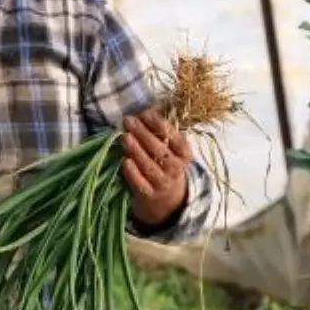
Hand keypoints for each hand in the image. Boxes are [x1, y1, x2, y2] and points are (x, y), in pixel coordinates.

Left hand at [121, 108, 190, 226]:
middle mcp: (176, 169)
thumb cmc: (165, 163)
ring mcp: (163, 183)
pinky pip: (141, 184)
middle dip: (144, 134)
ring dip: (137, 151)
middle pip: (160, 150)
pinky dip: (133, 173)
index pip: (175, 138)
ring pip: (150, 166)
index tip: (145, 113)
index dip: (160, 124)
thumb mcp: (169, 148)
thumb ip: (159, 131)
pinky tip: (125, 161)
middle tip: (129, 121)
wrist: (167, 198)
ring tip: (125, 136)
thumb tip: (142, 110)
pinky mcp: (149, 195)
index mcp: (184, 154)